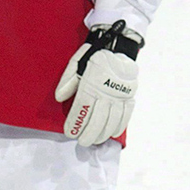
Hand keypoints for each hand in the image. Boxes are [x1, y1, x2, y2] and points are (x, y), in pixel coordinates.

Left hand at [54, 20, 141, 145]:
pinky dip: (118, 126)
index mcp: (91, 84)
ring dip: (102, 133)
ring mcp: (120, 96)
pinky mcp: (129, 97)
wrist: (119, 48)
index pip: (82, 108)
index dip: (75, 122)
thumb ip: (67, 81)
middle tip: (81, 142)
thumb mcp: (76, 64)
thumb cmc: (95, 56)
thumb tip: (59, 97)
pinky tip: (111, 133)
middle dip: (88, 133)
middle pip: (97, 119)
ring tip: (94, 140)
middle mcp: (106, 92)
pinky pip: (126, 116)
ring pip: (111, 121)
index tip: (69, 132)